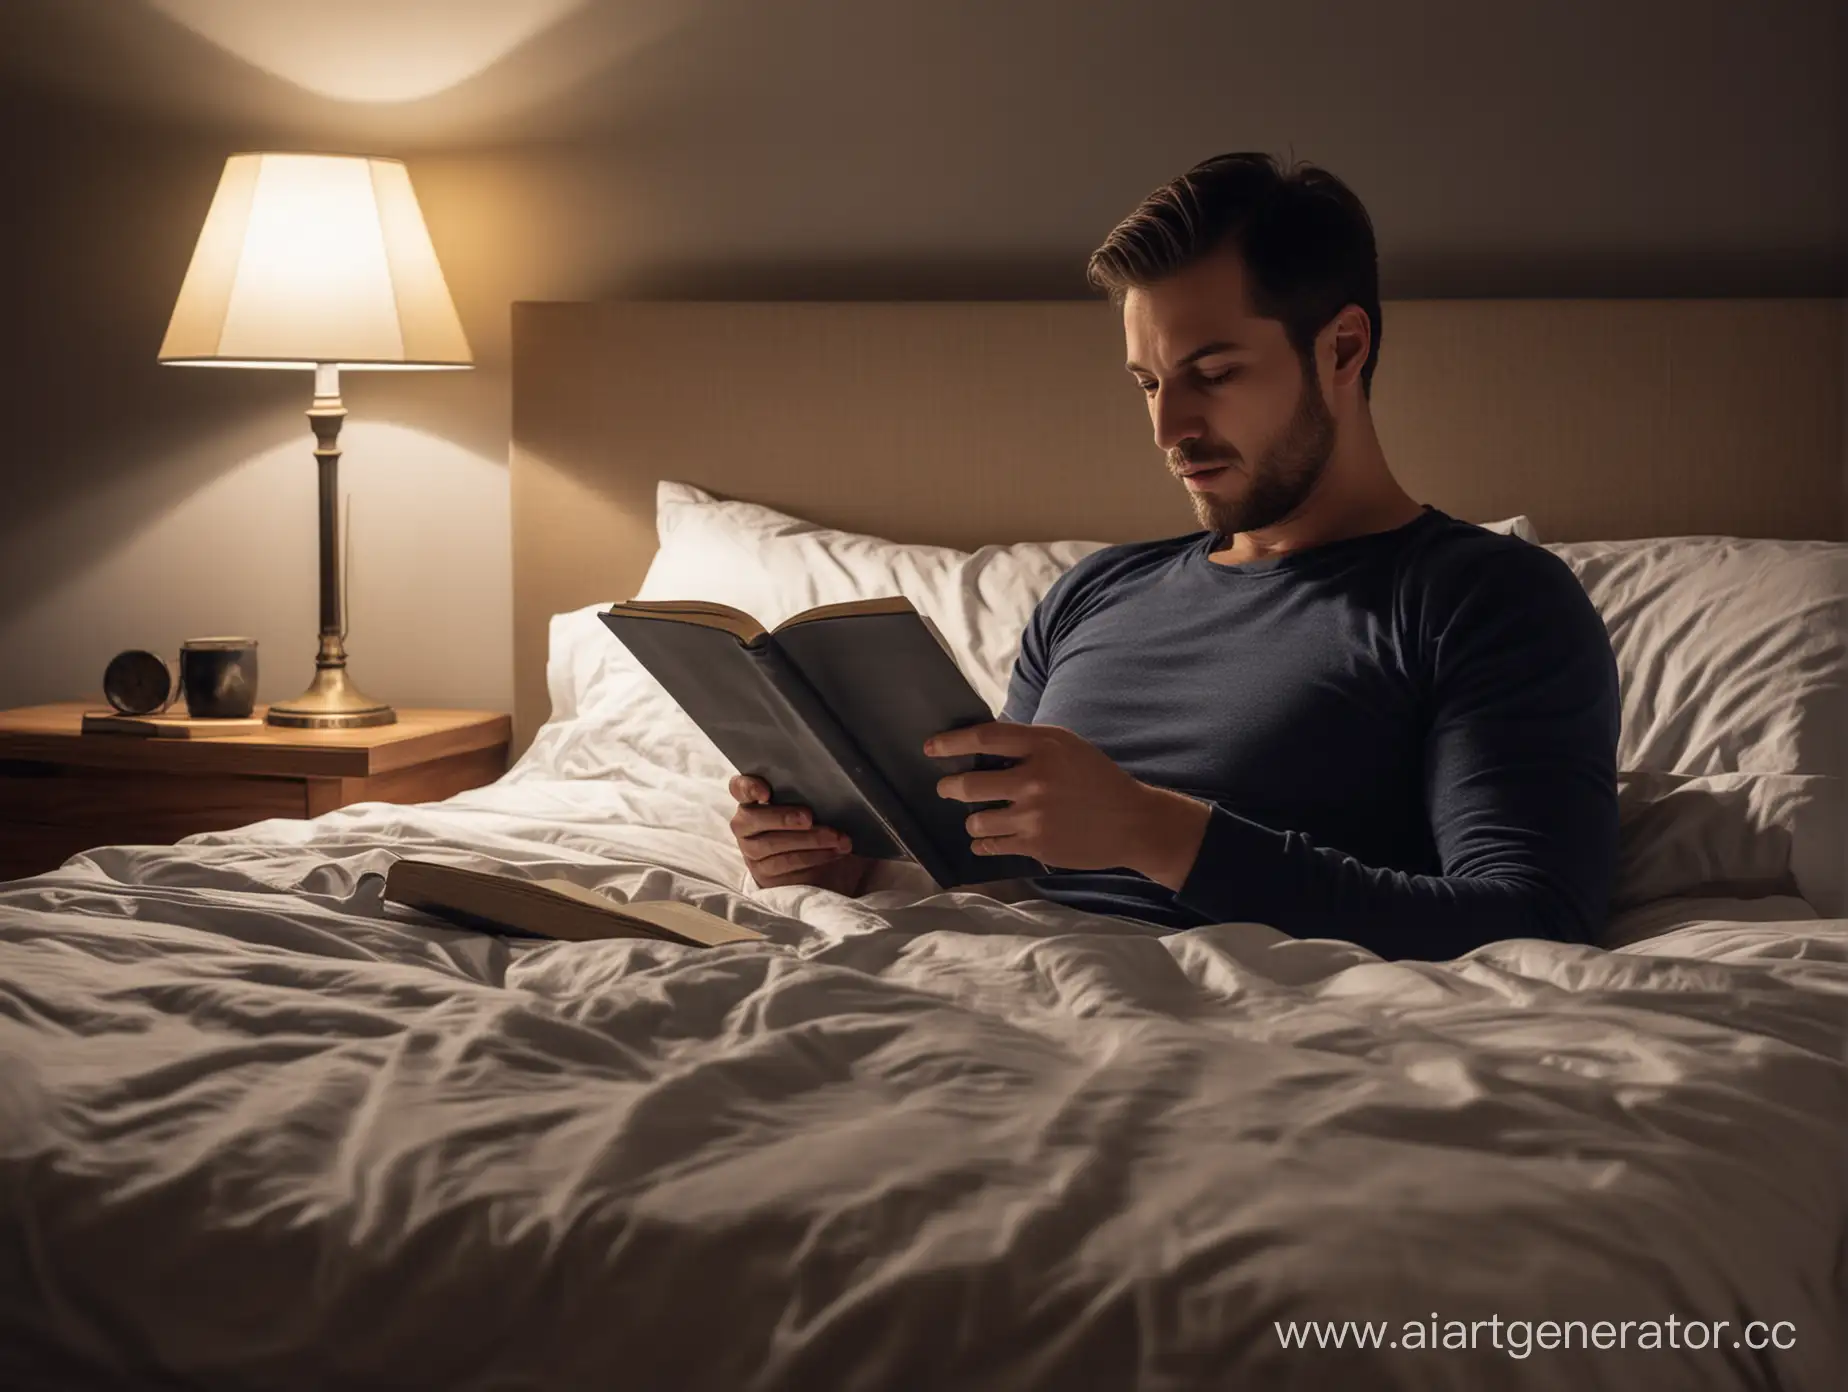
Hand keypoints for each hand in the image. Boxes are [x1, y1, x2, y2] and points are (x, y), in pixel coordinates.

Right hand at [728, 775, 872, 892]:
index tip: (767, 792)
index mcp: (752, 801)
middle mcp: (745, 826)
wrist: (826, 864)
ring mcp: (752, 852)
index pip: (739, 788)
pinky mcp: (765, 875)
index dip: (748, 787)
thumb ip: (803, 796)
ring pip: (771, 845)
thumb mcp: (809, 807)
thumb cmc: (815, 826)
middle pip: (752, 818)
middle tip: (810, 818)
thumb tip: (822, 787)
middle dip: (783, 817)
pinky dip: (813, 857)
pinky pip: (785, 865)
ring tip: (837, 837)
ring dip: (808, 840)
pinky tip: (833, 852)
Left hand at [925, 722, 1209, 889]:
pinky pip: (991, 844)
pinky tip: (985, 839)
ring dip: (972, 819)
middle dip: (949, 787)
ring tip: (980, 817)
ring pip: (977, 819)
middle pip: (970, 783)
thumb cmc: (1097, 779)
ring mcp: (1033, 815)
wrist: (1133, 822)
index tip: (931, 748)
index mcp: (1043, 746)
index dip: (951, 742)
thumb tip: (981, 744)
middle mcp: (1034, 778)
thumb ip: (1028, 744)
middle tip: (945, 788)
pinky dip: (982, 842)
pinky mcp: (1035, 844)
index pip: (984, 738)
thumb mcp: (1067, 746)